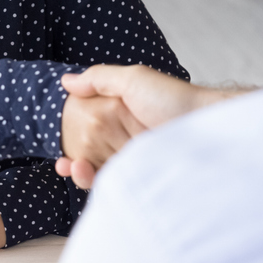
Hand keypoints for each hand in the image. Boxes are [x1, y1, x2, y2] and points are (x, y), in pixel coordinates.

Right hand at [55, 65, 240, 188]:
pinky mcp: (138, 177)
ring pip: (96, 168)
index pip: (87, 124)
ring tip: (72, 166)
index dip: (68, 132)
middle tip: (63, 160)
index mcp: (120, 114)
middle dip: (71, 155)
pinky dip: (93, 182)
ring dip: (78, 170)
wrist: (206, 126)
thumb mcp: (134, 79)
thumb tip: (66, 81)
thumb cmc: (173, 99)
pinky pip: (111, 183)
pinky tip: (83, 174)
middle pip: (88, 149)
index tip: (56, 136)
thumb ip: (99, 80)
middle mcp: (124, 137)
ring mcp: (131, 158)